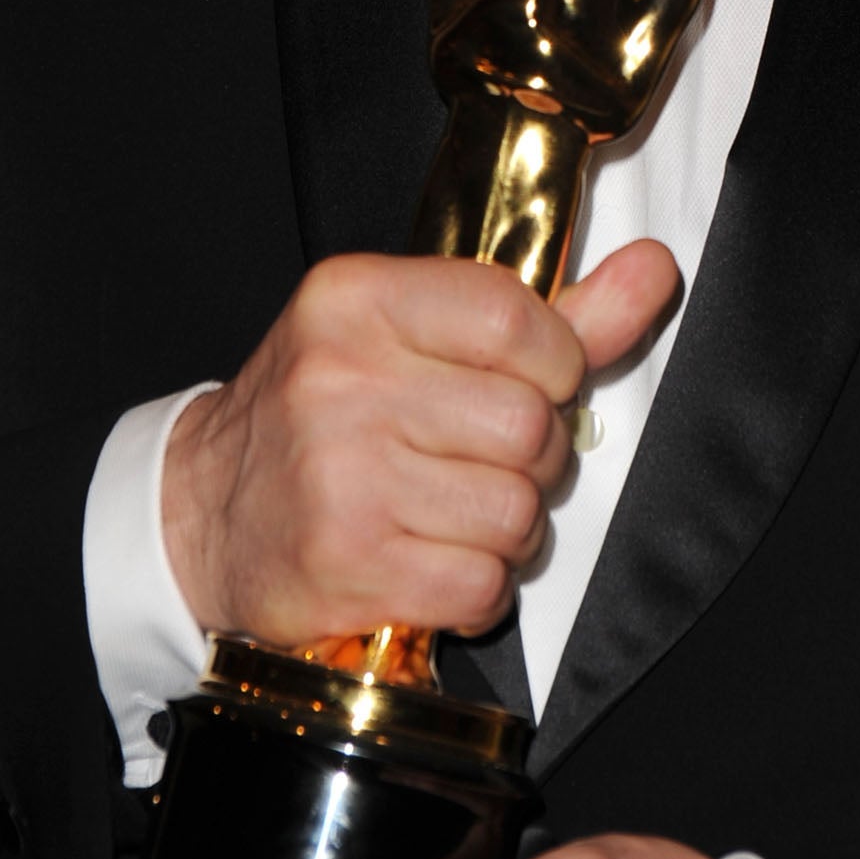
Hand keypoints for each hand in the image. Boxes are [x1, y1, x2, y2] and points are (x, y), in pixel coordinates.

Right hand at [163, 239, 679, 647]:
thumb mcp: (415, 335)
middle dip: (529, 458)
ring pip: (516, 512)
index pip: (516, 320)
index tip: (529, 383)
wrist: (204, 512)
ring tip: (448, 513)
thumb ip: (548, 313)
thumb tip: (655, 270)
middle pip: (529, 427)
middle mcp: (342, 378)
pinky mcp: (346, 563)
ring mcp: (341, 474)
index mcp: (358, 299)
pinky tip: (430, 563)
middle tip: (476, 460)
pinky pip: (481, 584)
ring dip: (505, 529)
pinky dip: (475, 587)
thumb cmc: (326, 414)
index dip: (552, 365)